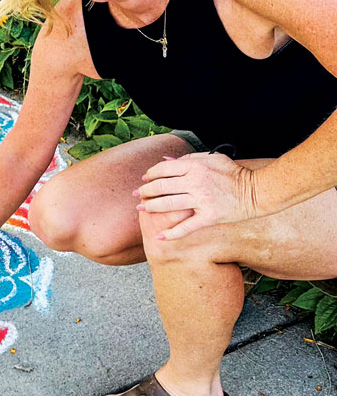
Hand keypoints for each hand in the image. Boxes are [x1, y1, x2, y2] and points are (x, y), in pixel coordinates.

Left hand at [135, 152, 260, 240]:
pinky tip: (160, 237)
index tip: (145, 179)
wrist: (258, 191)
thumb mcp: (212, 158)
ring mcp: (202, 201)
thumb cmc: (233, 173)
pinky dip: (172, 234)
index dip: (150, 175)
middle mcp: (195, 183)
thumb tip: (164, 161)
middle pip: (161, 187)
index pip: (162, 170)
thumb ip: (188, 158)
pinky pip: (186, 227)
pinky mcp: (209, 217)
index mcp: (195, 167)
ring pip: (167, 205)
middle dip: (145, 191)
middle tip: (138, 195)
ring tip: (142, 209)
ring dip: (151, 208)